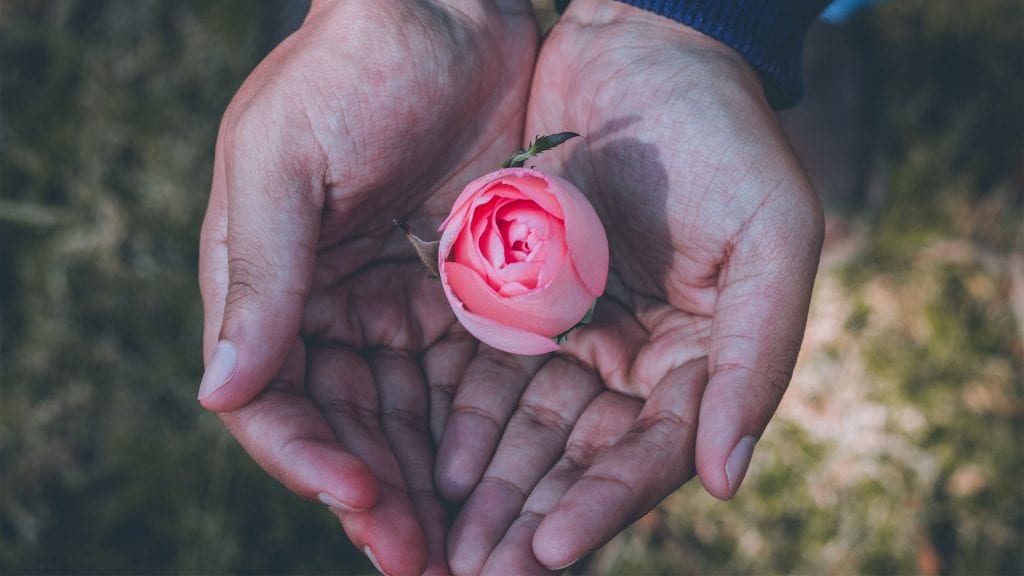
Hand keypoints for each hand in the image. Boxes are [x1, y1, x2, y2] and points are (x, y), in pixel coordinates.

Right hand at [196, 1, 535, 573]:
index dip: (309, 456)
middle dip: (376, 496)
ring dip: (426, 485)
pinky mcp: (458, 292)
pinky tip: (499, 479)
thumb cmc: (351, 70)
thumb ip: (261, 277)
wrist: (447, 11)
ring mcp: (393, 302)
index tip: (364, 497)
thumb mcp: (287, 163)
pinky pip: (458, 378)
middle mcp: (325, 305)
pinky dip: (471, 432)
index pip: (271, 397)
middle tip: (424, 564)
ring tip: (465, 551)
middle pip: (343, 425)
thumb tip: (219, 393)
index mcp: (266, 281)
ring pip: (402, 417)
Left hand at [434, 0, 823, 571]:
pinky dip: (459, 423)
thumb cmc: (723, 137)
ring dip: (486, 491)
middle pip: (579, 460)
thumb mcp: (770, 238)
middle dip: (528, 520)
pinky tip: (426, 466)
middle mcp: (637, 359)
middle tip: (473, 575)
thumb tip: (727, 480)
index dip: (601, 507)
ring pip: (526, 432)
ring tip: (438, 545)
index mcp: (704, 358)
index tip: (544, 553)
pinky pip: (485, 375)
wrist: (642, 49)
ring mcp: (576, 333)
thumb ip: (758, 359)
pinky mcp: (519, 301)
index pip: (651, 454)